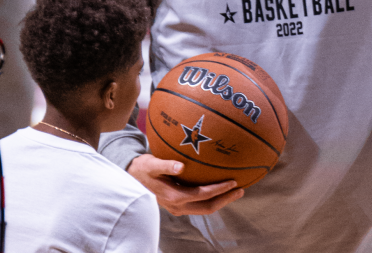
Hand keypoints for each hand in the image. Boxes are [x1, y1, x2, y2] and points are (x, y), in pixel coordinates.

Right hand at [126, 154, 243, 214]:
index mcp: (174, 197)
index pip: (202, 196)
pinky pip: (199, 204)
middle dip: (225, 199)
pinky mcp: (178, 204)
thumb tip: (180, 167)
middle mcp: (177, 206)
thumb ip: (166, 165)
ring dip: (220, 200)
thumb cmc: (143, 168)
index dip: (219, 190)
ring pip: (204, 208)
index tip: (234, 182)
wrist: (130, 177)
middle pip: (207, 207)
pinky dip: (211, 198)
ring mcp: (177, 207)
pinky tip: (219, 188)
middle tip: (241, 190)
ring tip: (235, 190)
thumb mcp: (152, 164)